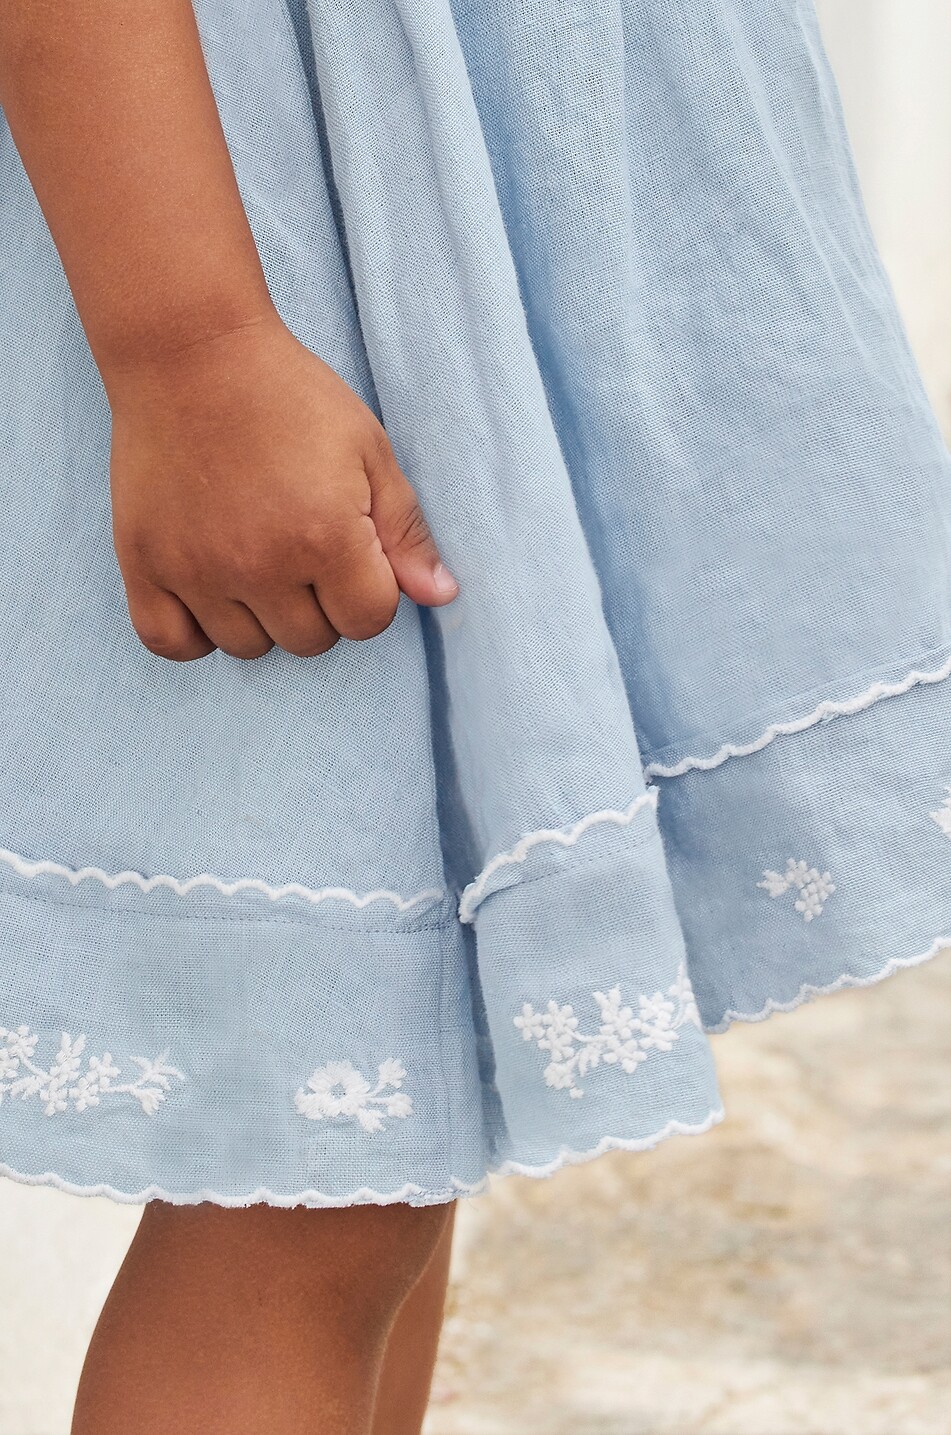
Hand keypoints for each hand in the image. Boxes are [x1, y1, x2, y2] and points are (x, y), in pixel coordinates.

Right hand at [105, 313, 458, 661]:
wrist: (191, 351)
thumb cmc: (289, 395)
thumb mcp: (368, 451)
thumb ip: (406, 531)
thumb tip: (440, 597)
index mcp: (326, 538)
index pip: (368, 622)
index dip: (369, 591)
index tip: (351, 551)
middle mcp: (261, 565)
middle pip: (311, 642)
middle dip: (320, 605)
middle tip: (301, 546)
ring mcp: (197, 569)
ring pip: (248, 647)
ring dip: (262, 617)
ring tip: (255, 556)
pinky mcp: (144, 564)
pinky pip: (172, 643)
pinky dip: (194, 633)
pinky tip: (211, 593)